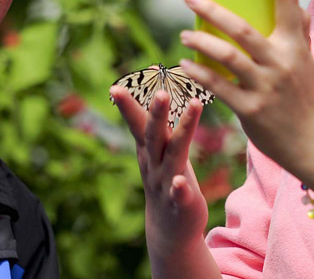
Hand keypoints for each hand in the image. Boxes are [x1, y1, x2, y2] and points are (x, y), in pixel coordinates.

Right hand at [110, 87, 208, 258]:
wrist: (169, 229)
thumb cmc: (167, 178)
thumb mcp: (160, 149)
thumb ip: (159, 123)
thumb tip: (158, 88)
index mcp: (149, 149)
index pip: (138, 122)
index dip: (129, 104)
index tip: (119, 84)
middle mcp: (154, 163)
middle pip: (153, 135)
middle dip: (156, 114)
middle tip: (161, 92)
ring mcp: (165, 183)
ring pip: (173, 156)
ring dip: (183, 131)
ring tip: (194, 107)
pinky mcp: (180, 204)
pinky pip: (179, 196)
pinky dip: (179, 189)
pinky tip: (180, 183)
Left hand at [178, 0, 313, 174]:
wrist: (309, 141)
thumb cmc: (300, 93)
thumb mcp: (304, 58)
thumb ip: (299, 29)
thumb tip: (293, 1)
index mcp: (296, 43)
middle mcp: (282, 62)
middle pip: (243, 28)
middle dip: (213, 10)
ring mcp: (266, 86)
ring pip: (228, 57)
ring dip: (201, 42)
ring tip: (184, 33)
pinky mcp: (250, 109)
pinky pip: (219, 86)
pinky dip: (199, 73)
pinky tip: (184, 64)